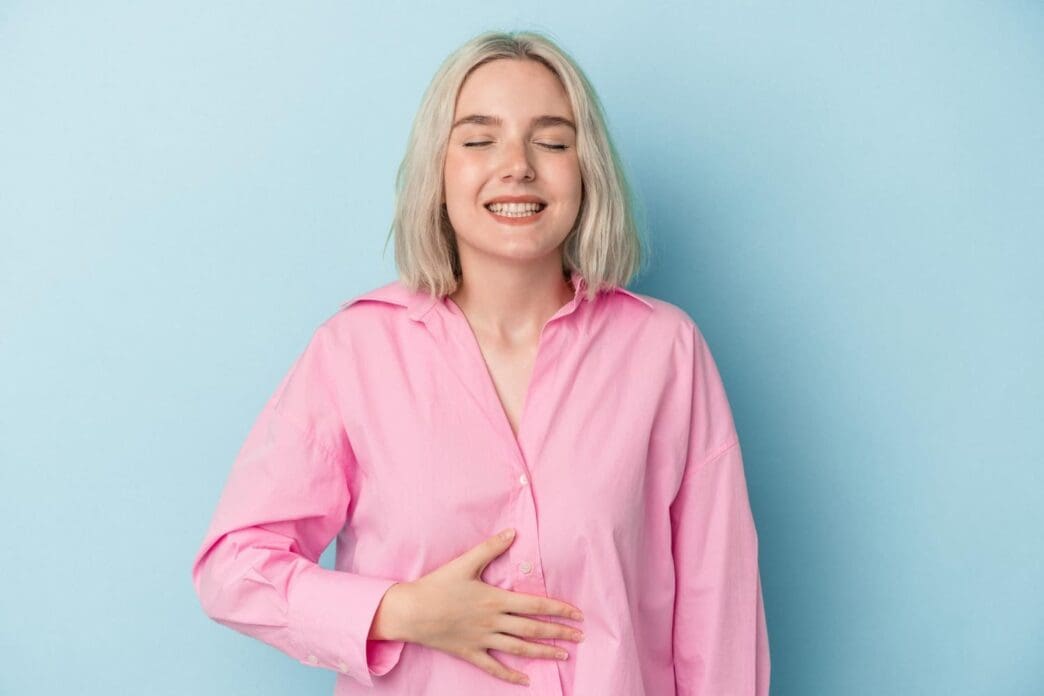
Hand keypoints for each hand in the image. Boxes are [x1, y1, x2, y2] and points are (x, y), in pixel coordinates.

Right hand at [395, 528, 584, 686]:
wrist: (410, 611)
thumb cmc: (437, 585)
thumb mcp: (465, 562)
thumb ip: (491, 547)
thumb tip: (513, 532)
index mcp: (495, 599)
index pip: (535, 604)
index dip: (558, 609)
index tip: (577, 614)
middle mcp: (493, 621)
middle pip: (533, 629)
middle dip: (559, 633)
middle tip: (580, 637)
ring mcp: (482, 640)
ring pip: (519, 649)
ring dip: (543, 653)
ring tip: (563, 656)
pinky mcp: (469, 652)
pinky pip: (494, 667)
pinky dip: (511, 676)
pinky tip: (526, 681)